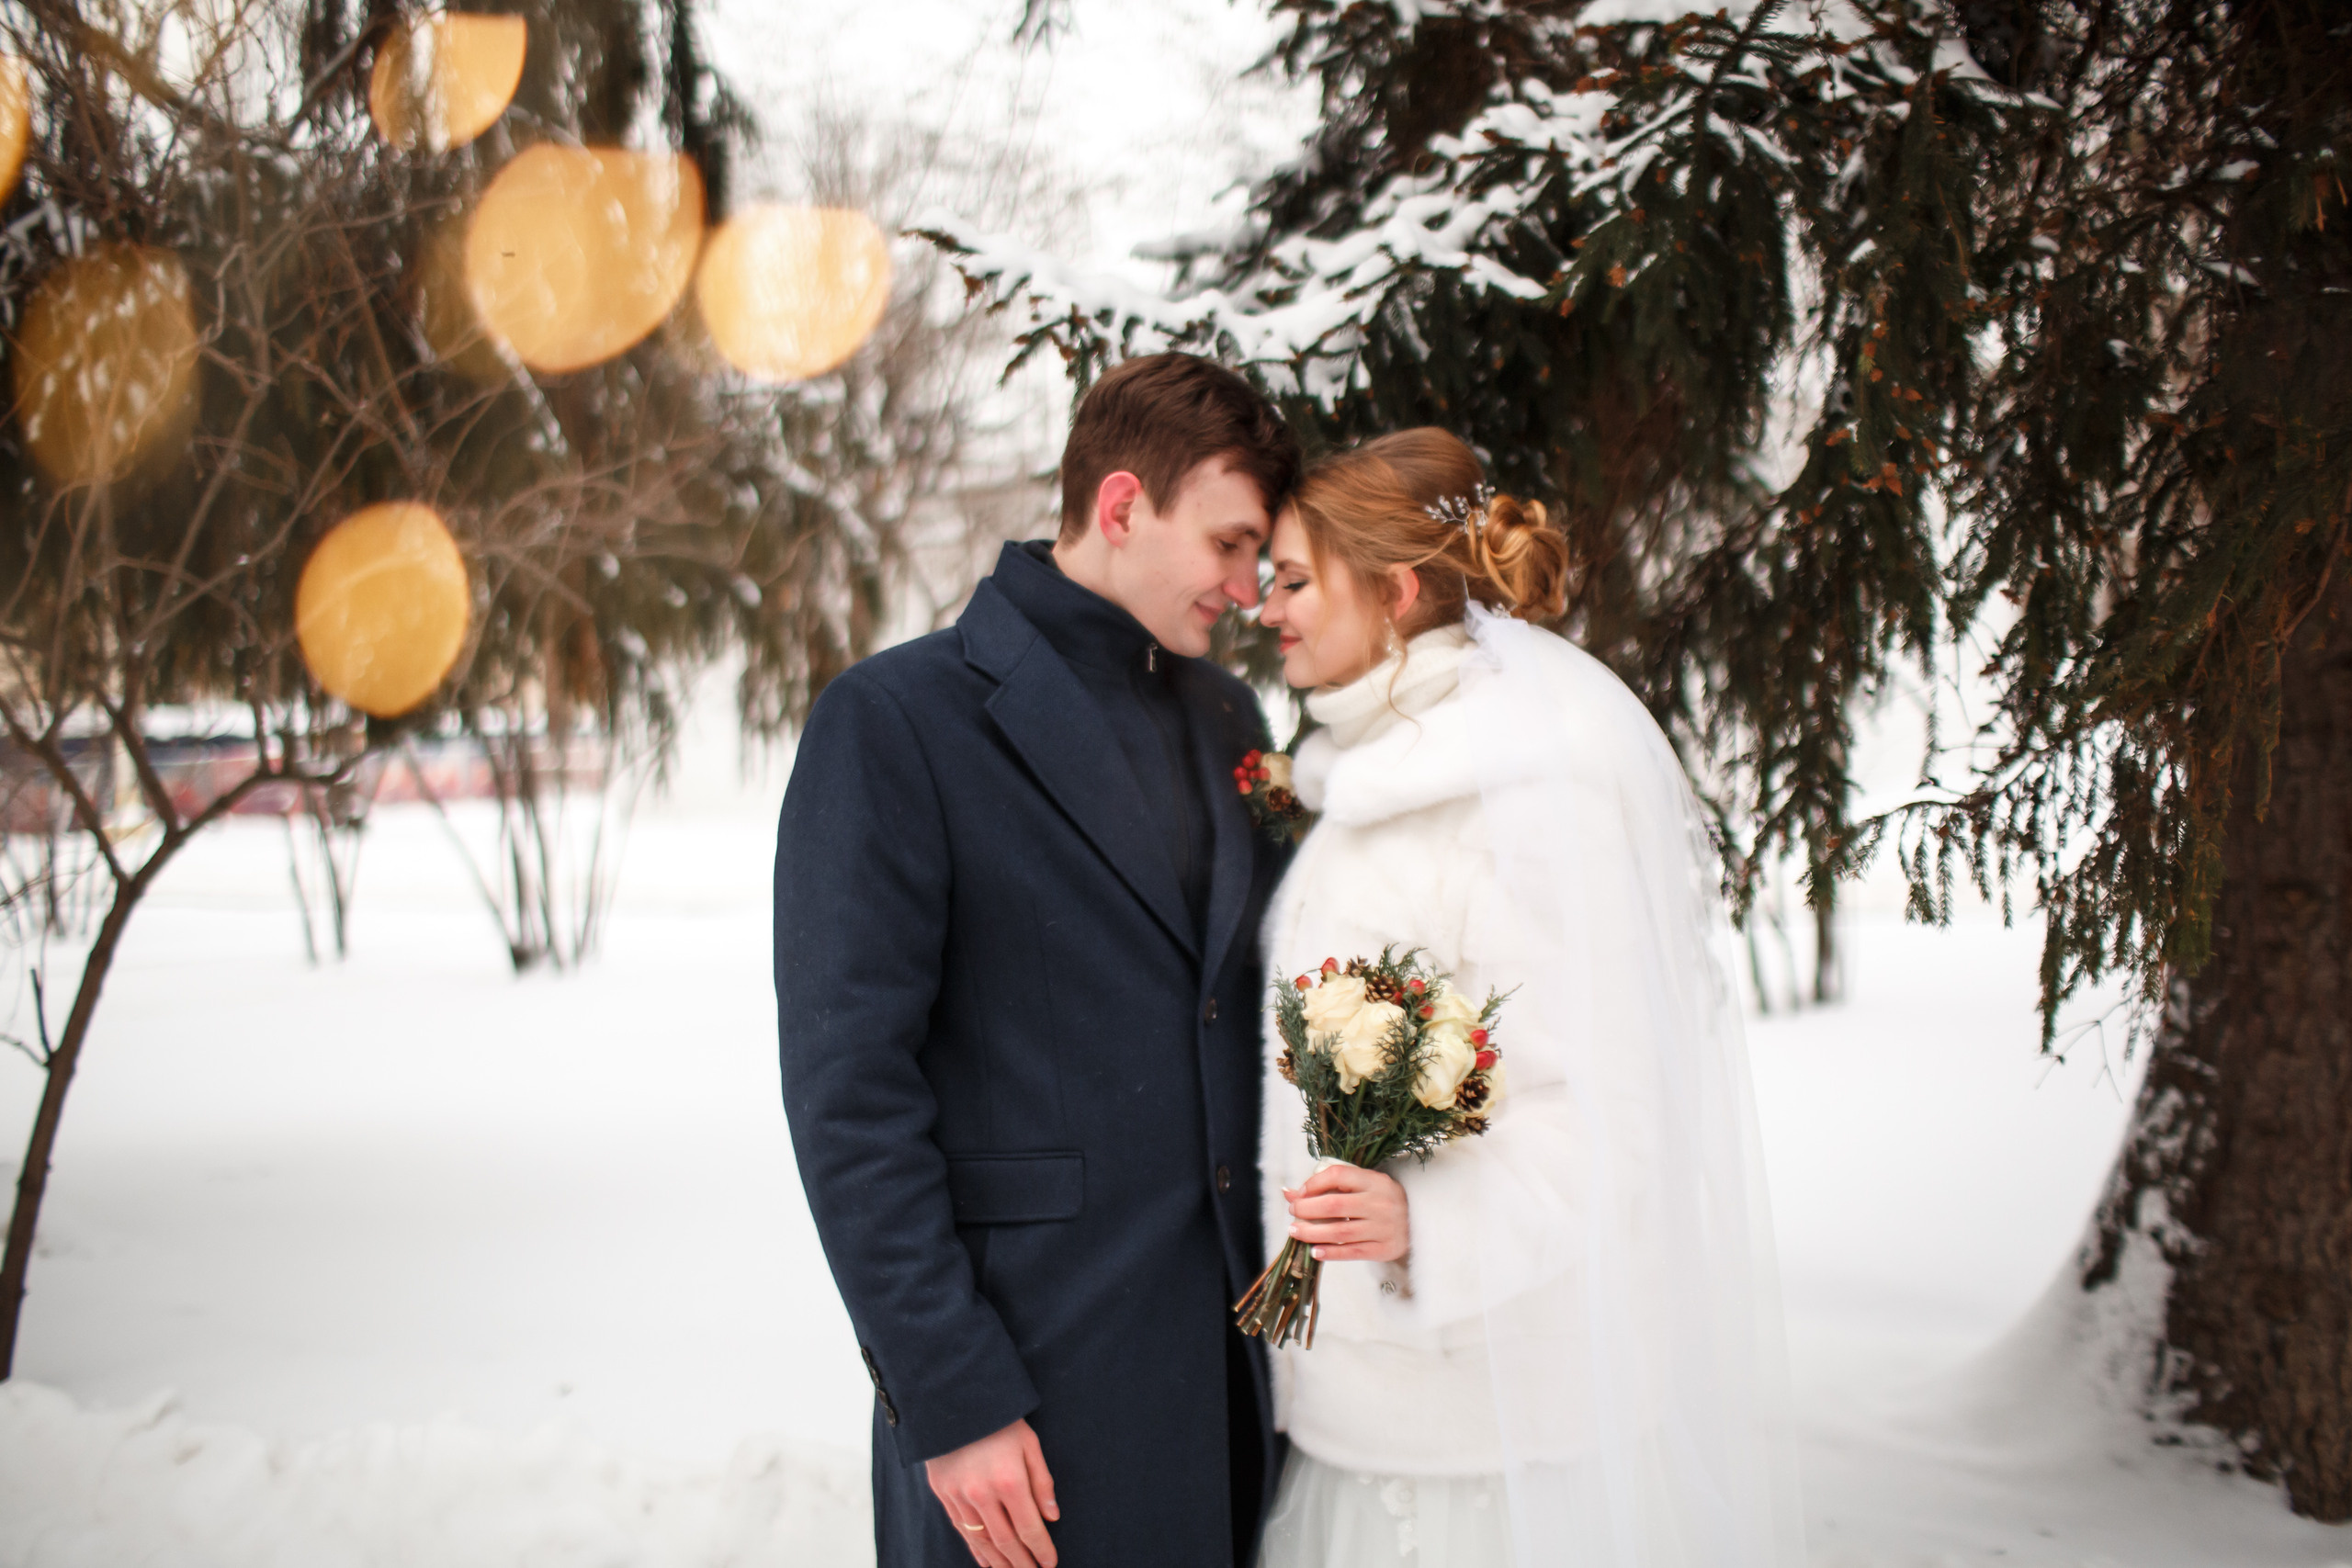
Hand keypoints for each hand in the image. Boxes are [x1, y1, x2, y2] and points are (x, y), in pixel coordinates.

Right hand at [925, 1417, 1059, 1567]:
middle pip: (1006, 1541)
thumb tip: (1052, 1517)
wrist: (954, 1401)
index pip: (1029, 1528)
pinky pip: (962, 1529)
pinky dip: (976, 1549)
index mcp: (1009, 1481)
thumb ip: (1042, 1482)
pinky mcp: (943, 1494)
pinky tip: (986, 1561)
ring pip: (982, 1541)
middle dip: (1022, 1563)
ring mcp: (959, 1496)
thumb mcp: (1030, 1444)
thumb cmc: (999, 1420)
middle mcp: (982, 1494)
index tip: (1050, 1563)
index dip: (1041, 1549)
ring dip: (999, 1563)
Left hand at [1284, 1162, 1408, 1262]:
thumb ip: (1327, 1187)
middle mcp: (1381, 1203)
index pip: (1338, 1175)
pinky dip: (1331, 1252)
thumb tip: (1288, 1193)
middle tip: (1292, 1213)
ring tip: (1295, 1232)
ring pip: (1340, 1232)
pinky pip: (1352, 1252)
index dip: (1313, 1183)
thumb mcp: (1361, 1186)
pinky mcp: (1385, 1249)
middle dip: (1307, 1209)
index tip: (1299, 1194)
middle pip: (1335, 1205)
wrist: (1417, 1223)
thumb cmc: (1381, 1201)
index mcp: (1375, 1181)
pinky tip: (1314, 1251)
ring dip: (1312, 1233)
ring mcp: (1384, 1227)